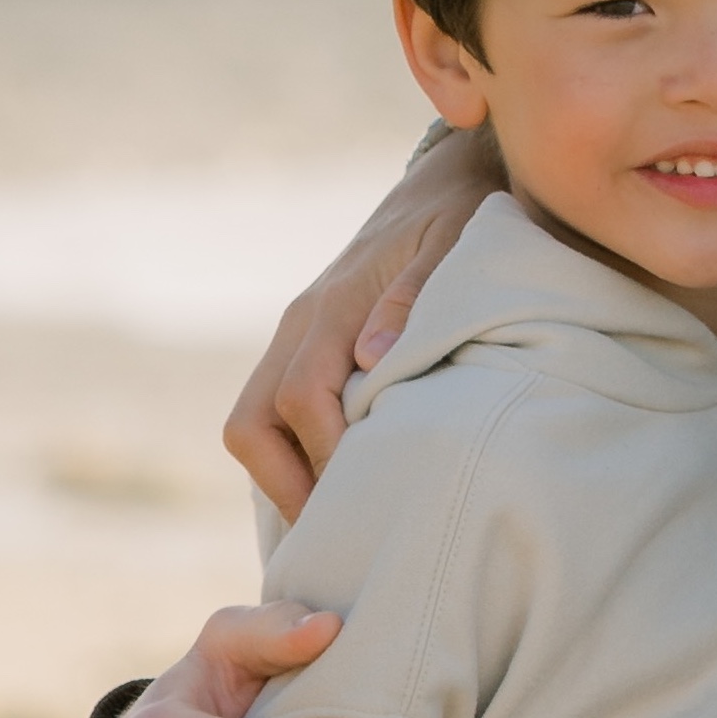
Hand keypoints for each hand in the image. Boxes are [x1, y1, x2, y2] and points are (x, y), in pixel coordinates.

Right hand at [226, 127, 502, 515]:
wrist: (449, 181)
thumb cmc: (465, 219)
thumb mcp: (456, 246)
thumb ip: (418, 297)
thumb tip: (372, 358)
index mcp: (334, 304)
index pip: (303, 400)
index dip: (327, 457)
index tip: (366, 503)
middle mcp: (302, 323)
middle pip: (251, 424)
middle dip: (284, 486)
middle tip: (336, 537)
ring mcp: (298, 336)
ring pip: (253, 424)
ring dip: (282, 478)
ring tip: (335, 526)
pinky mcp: (309, 348)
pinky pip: (275, 414)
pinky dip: (292, 458)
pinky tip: (336, 494)